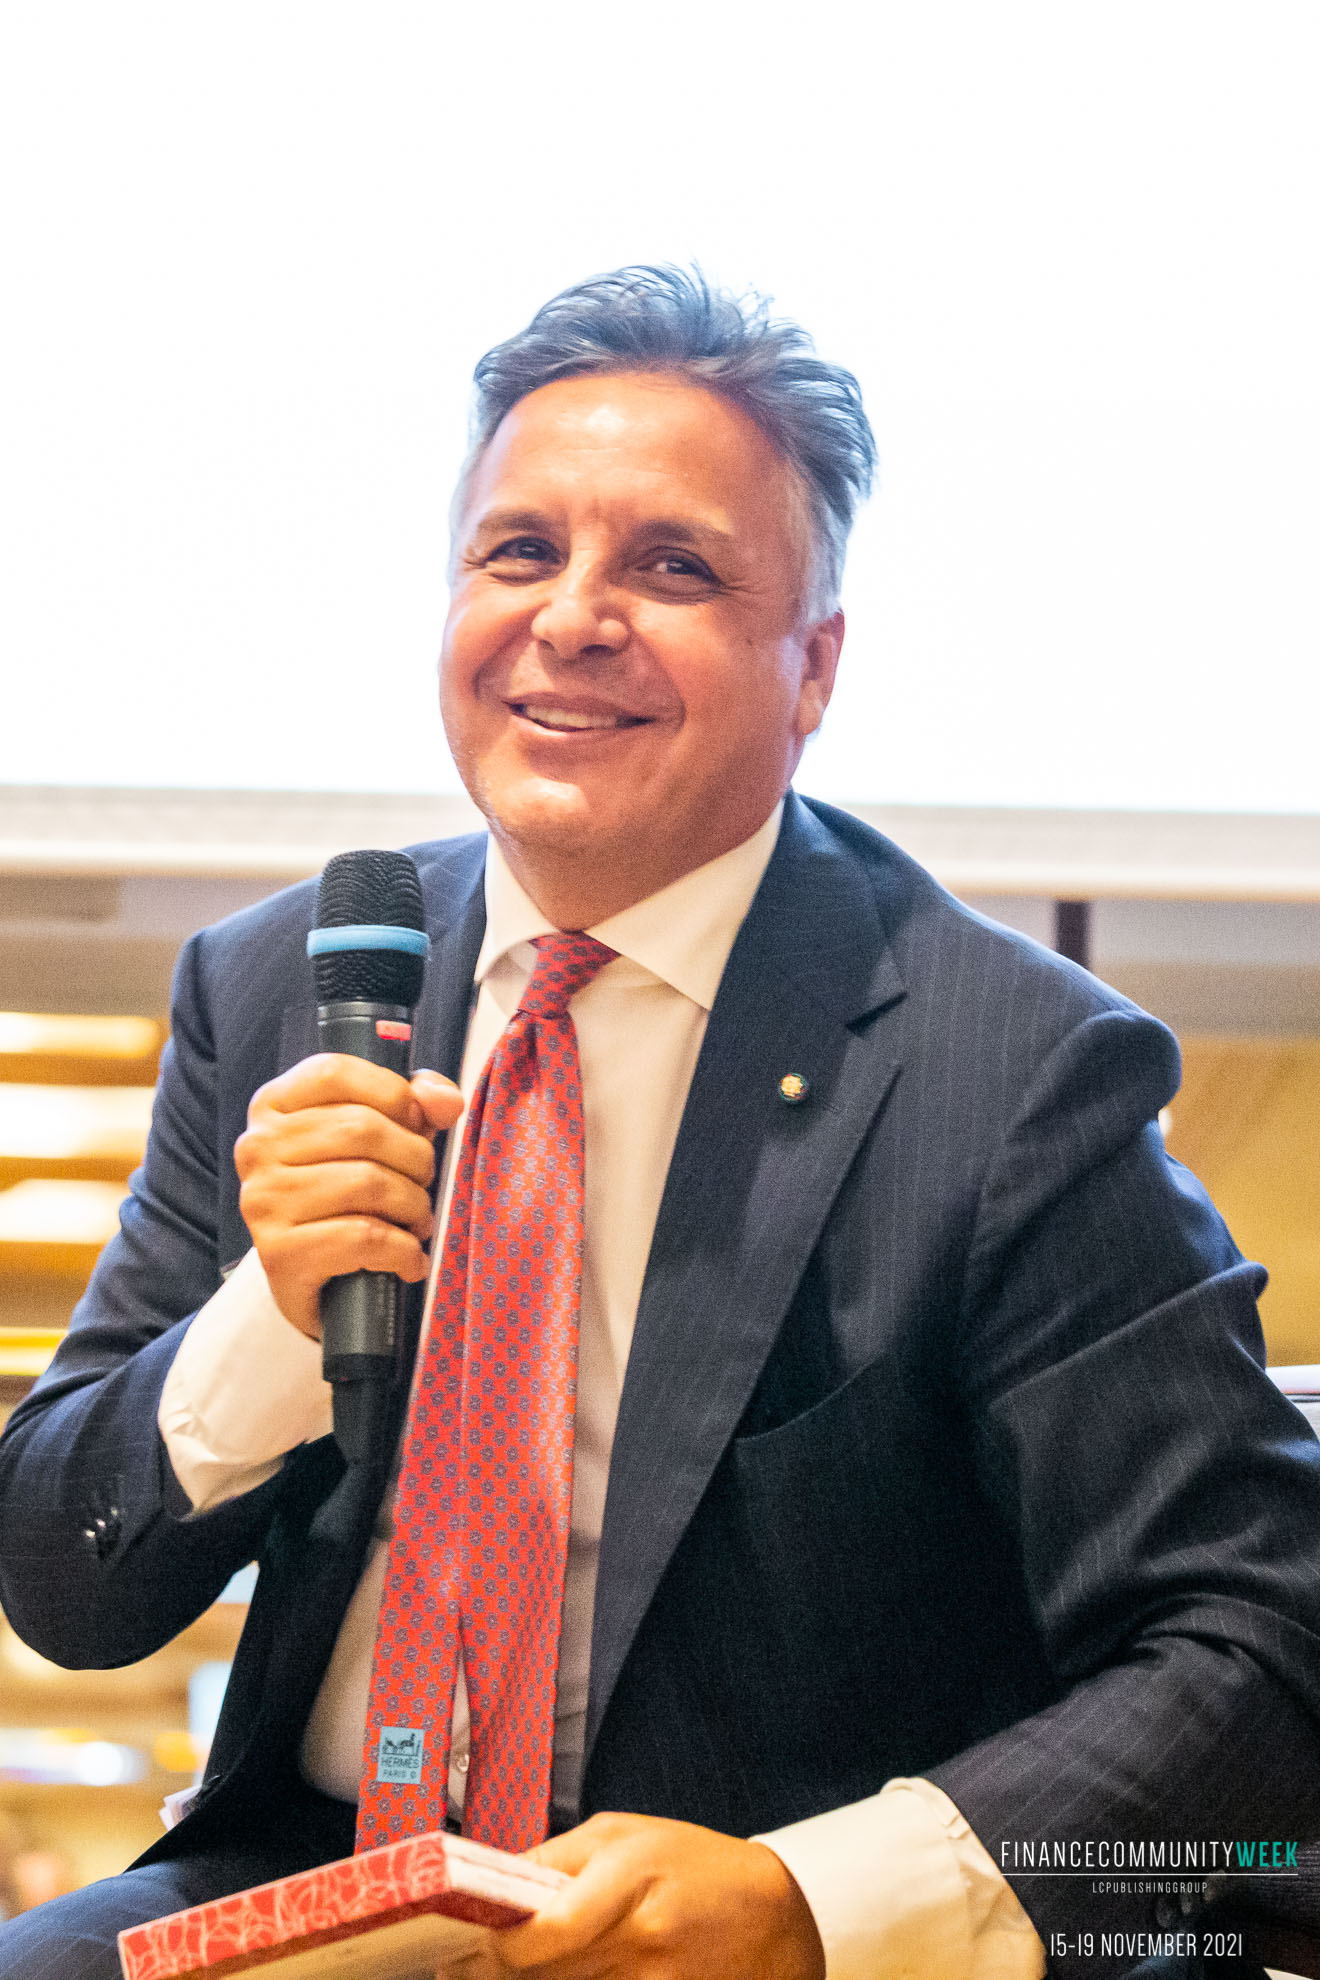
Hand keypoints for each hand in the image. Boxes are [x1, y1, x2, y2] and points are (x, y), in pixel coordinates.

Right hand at [233, 1056, 462, 1337]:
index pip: (335, 1073)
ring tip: (417, 1221)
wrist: (311, 1280)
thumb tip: (445, 1100)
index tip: (418, 1122)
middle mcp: (258, 1148)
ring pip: (367, 1183)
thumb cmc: (346, 1194)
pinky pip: (363, 1237)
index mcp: (274, 1106)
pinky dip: (403, 1250)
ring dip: (413, 1206)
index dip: (392, 1093)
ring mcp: (263, 1200)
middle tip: (422, 1184)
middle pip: (361, 1128)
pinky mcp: (278, 1254)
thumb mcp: (378, 1138)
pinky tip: (409, 1259)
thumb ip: (414, 1105)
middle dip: (414, 1158)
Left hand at [486, 1812, 825, 1979]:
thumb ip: (554, 1859)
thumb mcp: (624, 1835)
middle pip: (543, 1977)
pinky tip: (564, 1976)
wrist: (773, 1919)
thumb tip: (489, 1883)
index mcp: (630, 1881)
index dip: (498, 1945)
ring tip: (515, 1967)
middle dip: (498, 1972)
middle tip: (470, 1962)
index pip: (547, 1931)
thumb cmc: (694, 1866)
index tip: (470, 1941)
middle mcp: (641, 1942)